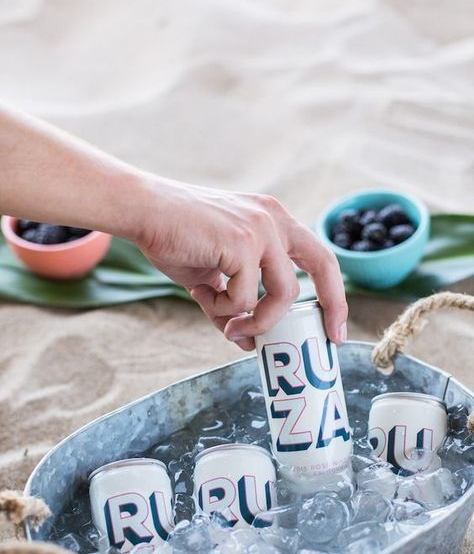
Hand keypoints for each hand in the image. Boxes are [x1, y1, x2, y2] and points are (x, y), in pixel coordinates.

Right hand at [135, 176, 347, 350]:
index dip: (331, 291)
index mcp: (273, 221)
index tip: (333, 325)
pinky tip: (200, 292)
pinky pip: (245, 299)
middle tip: (327, 339)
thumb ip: (235, 304)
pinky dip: (222, 308)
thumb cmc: (177, 240)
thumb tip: (249, 341)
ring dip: (254, 320)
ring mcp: (260, 229)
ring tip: (225, 321)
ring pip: (283, 295)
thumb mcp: (214, 277)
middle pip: (323, 266)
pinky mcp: (242, 243)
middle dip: (331, 305)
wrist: (143, 212)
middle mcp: (274, 220)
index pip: (318, 256)